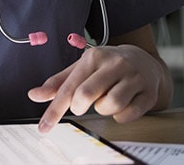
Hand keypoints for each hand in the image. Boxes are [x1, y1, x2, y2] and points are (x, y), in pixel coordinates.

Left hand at [27, 44, 165, 132]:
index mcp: (94, 57)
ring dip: (103, 110)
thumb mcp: (81, 68)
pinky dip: (120, 116)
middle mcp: (115, 64)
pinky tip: (122, 105)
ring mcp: (134, 78)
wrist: (144, 60)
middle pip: (87, 94)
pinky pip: (128, 115)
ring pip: (110, 105)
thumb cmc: (107, 66)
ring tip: (105, 101)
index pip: (69, 87)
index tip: (44, 126)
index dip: (55, 109)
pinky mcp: (149, 93)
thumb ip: (58, 83)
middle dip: (79, 106)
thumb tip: (34, 95)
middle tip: (81, 105)